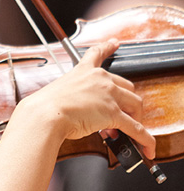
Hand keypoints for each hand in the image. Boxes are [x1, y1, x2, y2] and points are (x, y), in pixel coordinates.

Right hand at [17, 40, 155, 156]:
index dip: (108, 47)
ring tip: (125, 131)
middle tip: (117, 116)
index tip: (114, 43)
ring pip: (135, 105)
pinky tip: (146, 147)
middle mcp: (100, 79)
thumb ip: (73, 99)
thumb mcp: (58, 93)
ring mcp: (109, 95)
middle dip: (125, 102)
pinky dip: (143, 139)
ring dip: (134, 118)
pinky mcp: (113, 113)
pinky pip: (135, 128)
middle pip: (126, 87)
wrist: (45, 115)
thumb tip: (81, 114)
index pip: (98, 53)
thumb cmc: (45, 107)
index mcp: (84, 71)